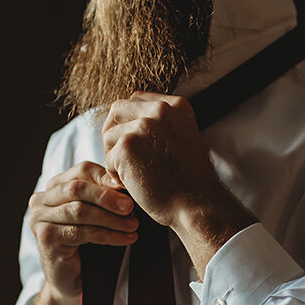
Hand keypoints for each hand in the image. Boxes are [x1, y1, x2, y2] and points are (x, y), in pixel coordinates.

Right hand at [23, 160, 137, 304]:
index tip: (129, 187)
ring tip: (133, 224)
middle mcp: (41, 201)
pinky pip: (82, 232)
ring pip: (80, 210)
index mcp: (53, 187)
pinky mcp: (46, 239)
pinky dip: (108, 235)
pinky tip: (126, 238)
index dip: (106, 177)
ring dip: (111, 218)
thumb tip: (125, 182)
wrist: (71, 282)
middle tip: (132, 206)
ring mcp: (39, 220)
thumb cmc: (86, 245)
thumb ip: (103, 195)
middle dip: (108, 196)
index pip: (81, 171)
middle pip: (78, 188)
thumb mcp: (95, 214)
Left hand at [101, 93, 255, 277]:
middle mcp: (160, 110)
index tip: (134, 143)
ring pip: (109, 135)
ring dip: (115, 156)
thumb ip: (162, 125)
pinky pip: (108, 158)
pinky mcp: (127, 145)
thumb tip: (131, 121)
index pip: (137, 100)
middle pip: (117, 110)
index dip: (129, 121)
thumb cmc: (189, 181)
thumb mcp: (184, 139)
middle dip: (114, 133)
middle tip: (123, 158)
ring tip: (133, 175)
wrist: (196, 204)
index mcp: (176, 106)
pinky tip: (133, 184)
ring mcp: (143, 126)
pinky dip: (115, 174)